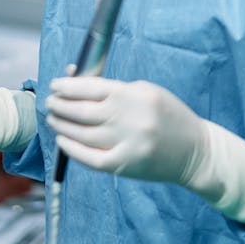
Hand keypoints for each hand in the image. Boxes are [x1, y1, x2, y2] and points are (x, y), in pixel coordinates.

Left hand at [47, 75, 206, 182]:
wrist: (195, 151)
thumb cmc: (168, 115)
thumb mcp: (146, 92)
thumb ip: (113, 87)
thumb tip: (76, 78)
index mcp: (136, 96)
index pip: (93, 87)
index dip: (69, 86)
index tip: (55, 84)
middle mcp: (131, 119)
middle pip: (84, 111)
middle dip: (61, 105)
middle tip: (50, 102)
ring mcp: (127, 144)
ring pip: (83, 134)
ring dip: (63, 125)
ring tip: (53, 118)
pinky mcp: (125, 165)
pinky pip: (91, 158)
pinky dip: (72, 149)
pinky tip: (63, 140)